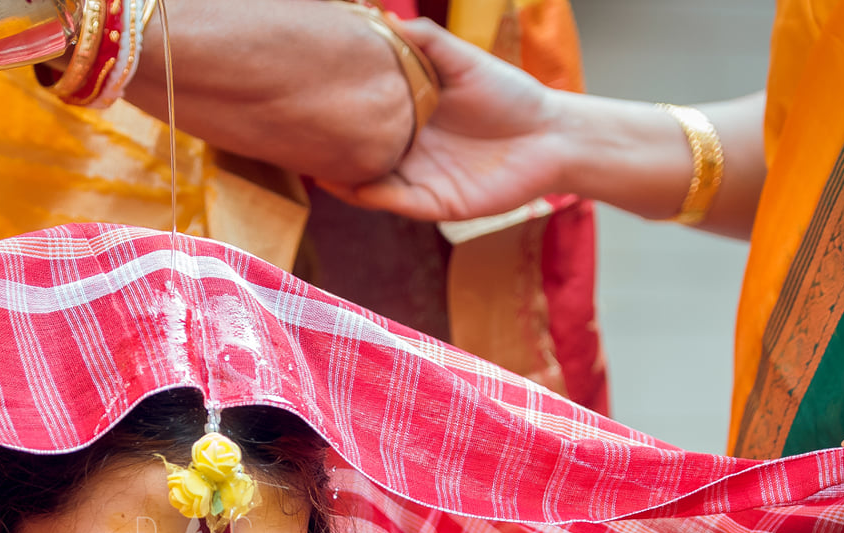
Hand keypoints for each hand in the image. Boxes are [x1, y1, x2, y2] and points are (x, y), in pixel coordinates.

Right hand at [324, 19, 564, 220]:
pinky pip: (394, 201)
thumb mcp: (463, 60)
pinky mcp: (435, 204)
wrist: (550, 135)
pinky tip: (347, 182)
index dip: (336, 115)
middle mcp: (409, 150)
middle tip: (292, 135)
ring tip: (309, 161)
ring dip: (340, 175)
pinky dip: (369, 194)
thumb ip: (426, 40)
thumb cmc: (510, 95)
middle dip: (327, 148)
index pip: (363, 120)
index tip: (305, 101)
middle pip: (358, 153)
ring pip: (369, 181)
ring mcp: (420, 179)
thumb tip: (386, 17)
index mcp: (410, 117)